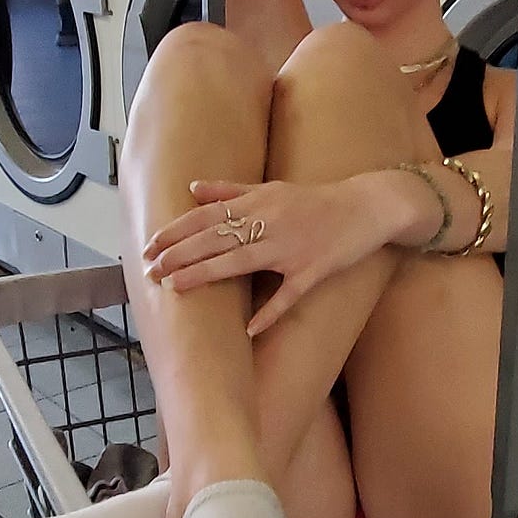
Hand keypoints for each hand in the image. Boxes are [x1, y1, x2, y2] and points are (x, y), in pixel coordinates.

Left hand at [144, 172, 400, 335]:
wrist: (368, 206)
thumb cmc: (318, 200)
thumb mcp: (273, 188)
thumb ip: (232, 190)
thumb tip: (192, 188)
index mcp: (258, 202)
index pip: (206, 216)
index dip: (176, 231)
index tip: (149, 246)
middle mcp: (270, 222)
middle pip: (216, 238)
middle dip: (179, 254)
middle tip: (150, 270)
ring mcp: (291, 248)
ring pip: (240, 262)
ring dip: (205, 275)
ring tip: (175, 287)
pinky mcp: (314, 271)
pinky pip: (288, 295)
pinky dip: (269, 313)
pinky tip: (248, 329)